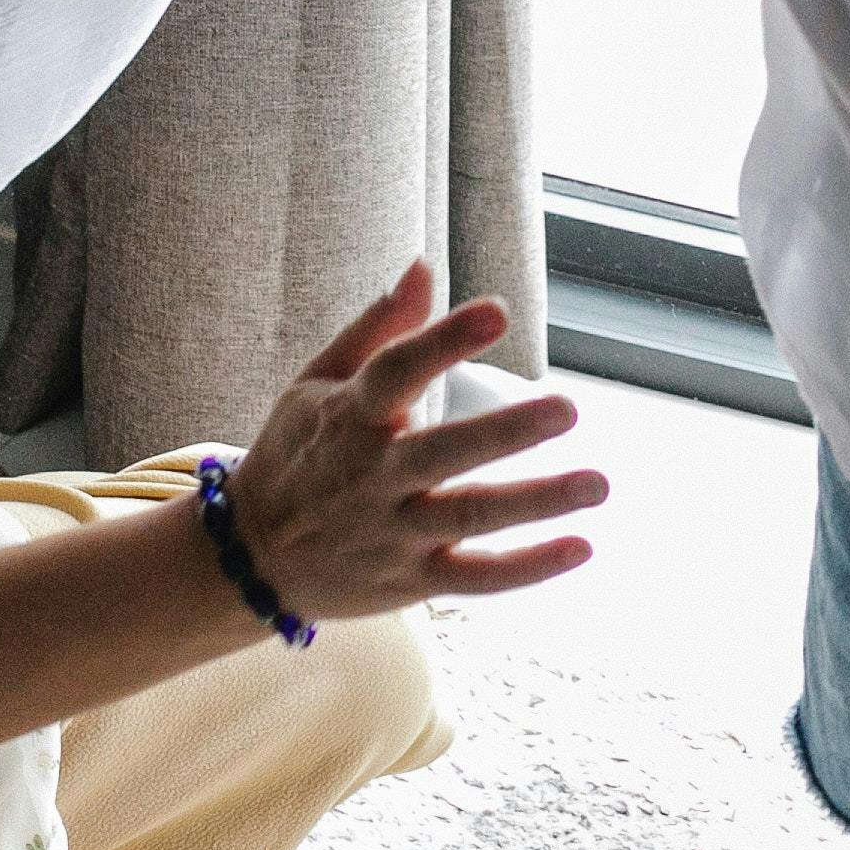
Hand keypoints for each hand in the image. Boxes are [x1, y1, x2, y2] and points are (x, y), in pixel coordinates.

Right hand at [222, 264, 605, 612]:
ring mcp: (392, 534)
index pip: (396, 372)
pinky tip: (582, 548)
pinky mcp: (410, 582)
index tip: (497, 311)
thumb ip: (378, 327)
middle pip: (442, 453)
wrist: (251, 557)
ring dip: (536, 503)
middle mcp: (371, 478)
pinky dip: (527, 569)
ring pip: (469, 519)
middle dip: (505, 434)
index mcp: (349, 418)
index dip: (445, 341)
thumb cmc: (297, 452)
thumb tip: (424, 267)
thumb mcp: (317, 382)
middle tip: (568, 410)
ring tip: (598, 483)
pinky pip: (475, 580)